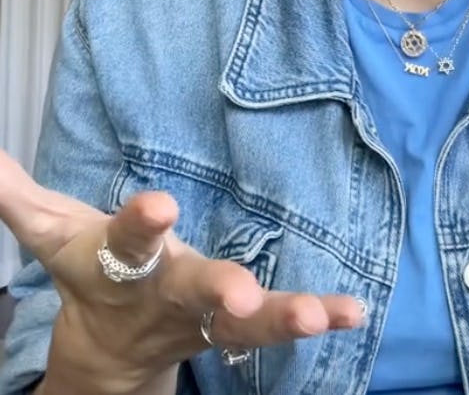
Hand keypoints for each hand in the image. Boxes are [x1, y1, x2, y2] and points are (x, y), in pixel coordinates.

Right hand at [0, 150, 365, 390]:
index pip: (128, 241)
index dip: (140, 225)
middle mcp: (165, 294)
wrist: (111, 352)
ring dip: (282, 319)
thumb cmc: (91, 271)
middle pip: (190, 291)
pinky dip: (320, 318)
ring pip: (243, 326)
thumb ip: (18, 196)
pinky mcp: (239, 326)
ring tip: (322, 315)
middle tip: (240, 295)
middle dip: (214, 291)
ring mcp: (206, 317)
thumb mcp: (53, 234)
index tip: (160, 205)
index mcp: (121, 263)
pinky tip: (355, 312)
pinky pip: (278, 327)